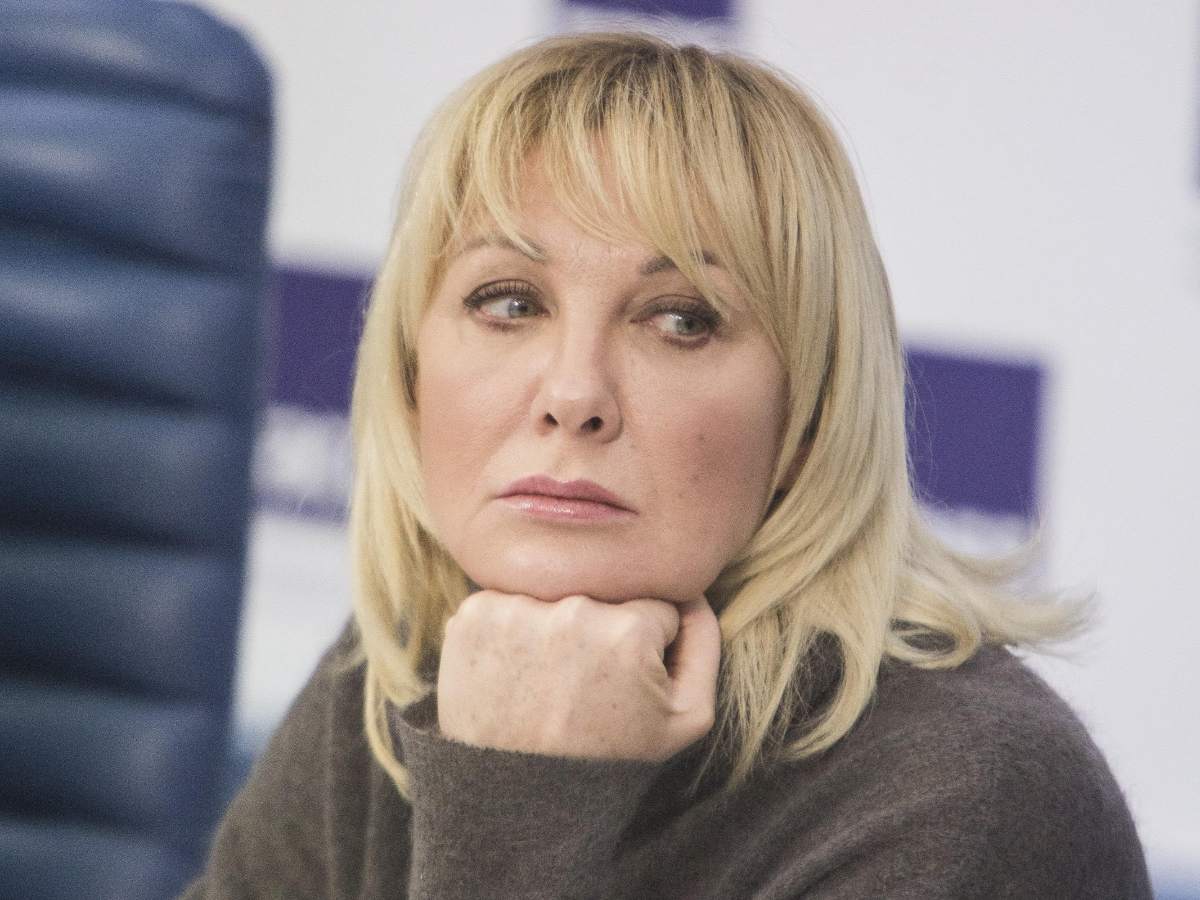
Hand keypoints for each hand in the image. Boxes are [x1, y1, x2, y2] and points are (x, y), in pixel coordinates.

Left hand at [436, 590, 720, 760]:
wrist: (516, 803)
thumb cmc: (609, 760)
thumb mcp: (686, 718)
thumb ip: (704, 643)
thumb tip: (693, 591)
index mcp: (627, 630)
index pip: (653, 605)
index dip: (645, 645)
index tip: (623, 683)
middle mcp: (569, 610)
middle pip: (601, 595)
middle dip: (600, 631)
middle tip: (583, 687)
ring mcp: (514, 611)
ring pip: (555, 594)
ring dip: (554, 625)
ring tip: (547, 683)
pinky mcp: (471, 617)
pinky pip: (509, 601)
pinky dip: (512, 629)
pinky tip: (514, 674)